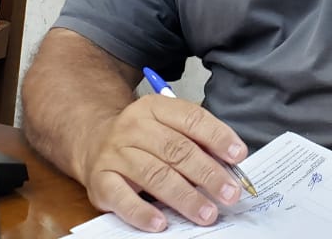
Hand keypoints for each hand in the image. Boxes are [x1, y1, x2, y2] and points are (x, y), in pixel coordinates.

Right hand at [77, 94, 248, 231]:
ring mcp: (115, 153)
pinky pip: (123, 198)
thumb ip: (196, 140)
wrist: (92, 141)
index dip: (217, 137)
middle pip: (177, 150)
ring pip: (155, 175)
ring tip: (207, 213)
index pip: (192, 119)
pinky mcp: (100, 180)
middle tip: (230, 193)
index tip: (239, 155)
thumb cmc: (141, 138)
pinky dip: (143, 213)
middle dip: (208, 174)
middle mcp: (133, 127)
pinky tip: (161, 223)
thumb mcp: (167, 126)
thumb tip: (230, 164)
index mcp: (155, 108)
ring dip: (185, 197)